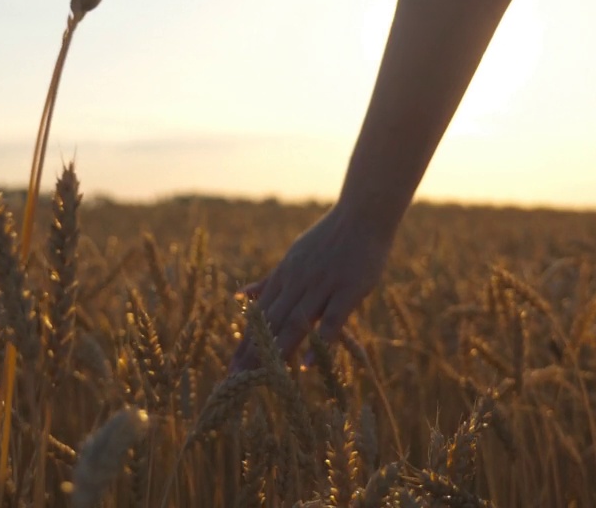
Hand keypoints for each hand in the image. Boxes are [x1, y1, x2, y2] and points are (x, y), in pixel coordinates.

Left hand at [228, 206, 390, 372]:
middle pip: (271, 322)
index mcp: (285, 275)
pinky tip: (307, 364)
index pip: (260, 315)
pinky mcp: (349, 289)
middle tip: (235, 381)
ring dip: (277, 351)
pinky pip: (331, 320)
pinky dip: (318, 342)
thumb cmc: (331, 236)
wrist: (363, 214)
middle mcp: (298, 281)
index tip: (231, 368)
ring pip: (295, 322)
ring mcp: (323, 285)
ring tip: (262, 377)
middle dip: (252, 353)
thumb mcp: (294, 255)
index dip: (245, 342)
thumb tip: (239, 297)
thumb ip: (269, 281)